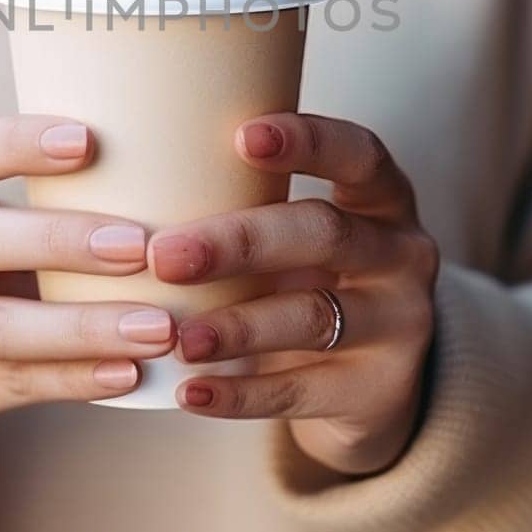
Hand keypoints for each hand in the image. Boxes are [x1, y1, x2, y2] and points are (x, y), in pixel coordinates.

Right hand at [0, 115, 176, 445]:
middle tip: (141, 247)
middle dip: (60, 242)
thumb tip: (170, 151)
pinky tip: (130, 372)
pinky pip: (11, 384)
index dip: (17, 144)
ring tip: (158, 327)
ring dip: (82, 328)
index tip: (87, 140)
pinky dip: (75, 379)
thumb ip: (52, 190)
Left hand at [150, 114, 438, 475]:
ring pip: (314, 318)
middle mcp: (400, 254)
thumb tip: (130, 168)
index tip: (242, 136)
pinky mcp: (378, 391)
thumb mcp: (297, 235)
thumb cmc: (308, 280)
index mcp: (383, 198)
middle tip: (166, 256)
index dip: (308, 142)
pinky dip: (242, 394)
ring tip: (178, 337)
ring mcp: (398, 324)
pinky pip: (303, 391)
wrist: (369, 384)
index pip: (360, 154)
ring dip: (239, 327)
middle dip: (240, 242)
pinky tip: (190, 392)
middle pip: (324, 234)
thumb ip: (245, 201)